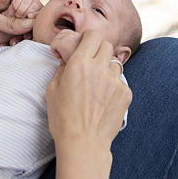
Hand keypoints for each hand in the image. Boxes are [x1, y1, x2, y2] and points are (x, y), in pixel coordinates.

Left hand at [0, 0, 42, 49]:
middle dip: (27, 21)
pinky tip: (11, 44)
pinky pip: (3, 30)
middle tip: (31, 35)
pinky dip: (9, 36)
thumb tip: (31, 24)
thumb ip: (7, 22)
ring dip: (18, 31)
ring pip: (13, 21)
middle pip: (21, 9)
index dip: (34, 7)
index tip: (38, 22)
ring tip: (20, 41)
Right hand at [46, 30, 131, 149]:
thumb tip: (68, 58)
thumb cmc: (62, 118)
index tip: (83, 43)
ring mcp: (115, 81)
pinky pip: (120, 81)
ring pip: (114, 63)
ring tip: (96, 83)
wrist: (83, 143)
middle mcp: (99, 68)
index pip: (92, 36)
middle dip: (97, 49)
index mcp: (79, 64)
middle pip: (106, 45)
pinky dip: (112, 85)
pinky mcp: (125, 94)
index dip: (87, 37)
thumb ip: (62, 68)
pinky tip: (102, 99)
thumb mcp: (52, 89)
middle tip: (89, 61)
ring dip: (105, 67)